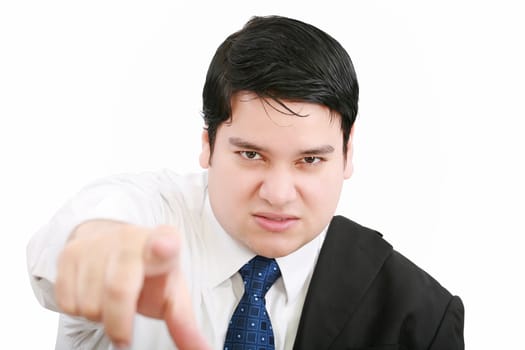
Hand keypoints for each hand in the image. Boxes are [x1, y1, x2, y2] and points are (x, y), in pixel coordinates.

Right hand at [54, 220, 209, 348]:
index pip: (164, 243)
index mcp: (164, 243)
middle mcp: (130, 237)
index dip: (163, 246)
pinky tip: (94, 295)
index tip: (165, 247)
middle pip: (118, 290)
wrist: (116, 246)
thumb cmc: (151, 274)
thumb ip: (184, 324)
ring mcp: (98, 243)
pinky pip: (67, 302)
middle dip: (119, 324)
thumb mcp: (171, 294)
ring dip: (99, 315)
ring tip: (112, 302)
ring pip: (90, 303)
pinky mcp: (70, 252)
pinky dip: (79, 309)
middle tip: (124, 337)